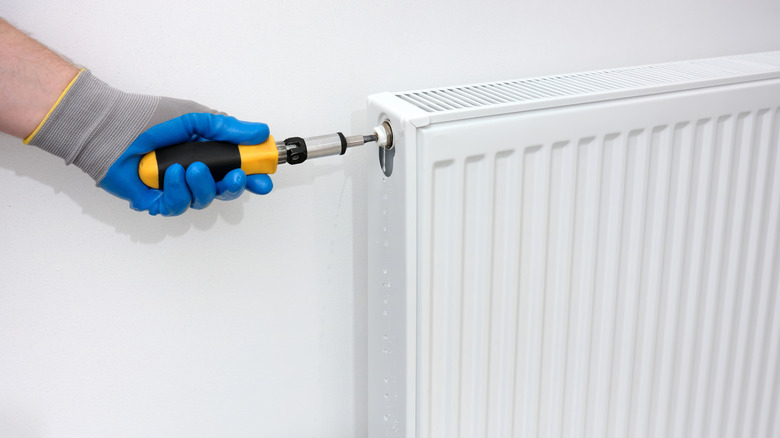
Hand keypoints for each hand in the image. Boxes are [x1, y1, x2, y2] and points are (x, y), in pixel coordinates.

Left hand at [25, 70, 272, 215]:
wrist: (109, 126)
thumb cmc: (147, 117)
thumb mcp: (195, 117)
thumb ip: (229, 128)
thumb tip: (262, 133)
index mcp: (205, 152)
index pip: (236, 169)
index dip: (253, 177)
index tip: (264, 180)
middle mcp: (192, 172)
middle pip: (224, 190)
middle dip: (235, 186)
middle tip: (237, 176)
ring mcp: (174, 188)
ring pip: (203, 200)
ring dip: (203, 185)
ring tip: (192, 168)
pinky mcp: (156, 200)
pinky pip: (178, 206)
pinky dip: (179, 191)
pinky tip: (172, 174)